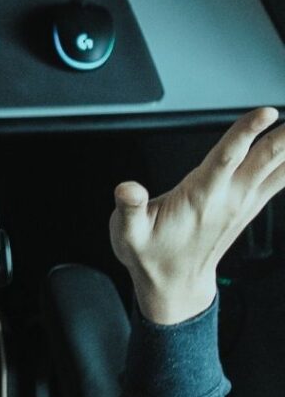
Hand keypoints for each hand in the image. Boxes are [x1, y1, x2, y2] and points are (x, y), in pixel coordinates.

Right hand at [109, 107, 284, 323]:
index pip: (227, 158)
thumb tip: (127, 189)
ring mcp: (243, 202)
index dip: (246, 133)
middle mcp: (228, 198)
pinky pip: (279, 180)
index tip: (266, 112)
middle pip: (266, 158)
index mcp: (199, 197)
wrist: (174, 284)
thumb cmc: (151, 255)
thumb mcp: (127, 234)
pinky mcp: (248, 206)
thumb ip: (128, 209)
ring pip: (278, 168)